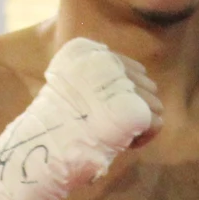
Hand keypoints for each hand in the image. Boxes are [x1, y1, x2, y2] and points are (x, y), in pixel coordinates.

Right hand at [0, 38, 161, 199]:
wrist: (41, 147)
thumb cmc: (50, 129)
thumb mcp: (69, 92)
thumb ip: (95, 82)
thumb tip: (133, 86)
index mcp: (87, 52)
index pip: (132, 70)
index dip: (124, 95)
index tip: (105, 116)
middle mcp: (107, 61)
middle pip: (146, 85)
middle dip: (134, 108)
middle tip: (111, 130)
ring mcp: (123, 83)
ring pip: (155, 104)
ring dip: (140, 125)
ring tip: (116, 138)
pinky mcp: (134, 107)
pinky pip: (157, 122)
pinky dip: (145, 138)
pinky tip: (124, 146)